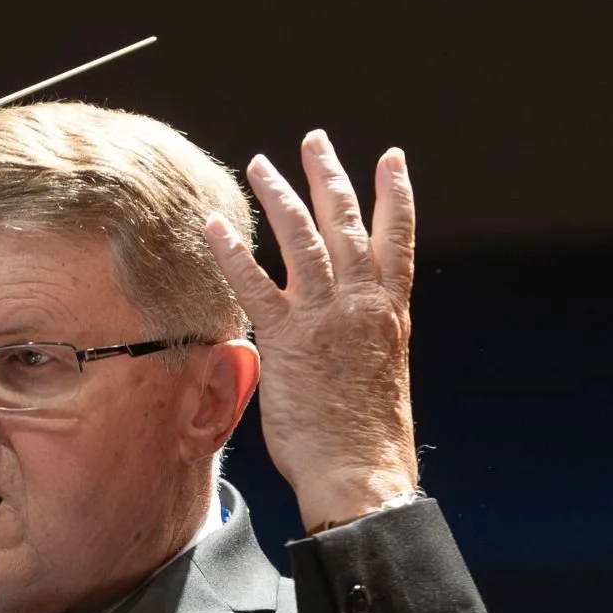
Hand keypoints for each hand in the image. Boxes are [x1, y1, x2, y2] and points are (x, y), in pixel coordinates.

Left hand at [204, 133, 418, 531]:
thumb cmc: (367, 442)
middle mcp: (362, 302)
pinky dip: (233, 251)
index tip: (390, 159)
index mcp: (390, 312)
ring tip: (262, 164)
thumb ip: (358, 345)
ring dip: (281, 194)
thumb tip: (338, 346)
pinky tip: (214, 226)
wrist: (361, 472)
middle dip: (329, 175)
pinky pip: (254, 282)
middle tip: (314, 141)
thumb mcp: (377, 379)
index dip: (395, 194)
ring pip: (304, 236)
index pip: (398, 238)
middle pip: (347, 222)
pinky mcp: (288, 336)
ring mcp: (326, 315)